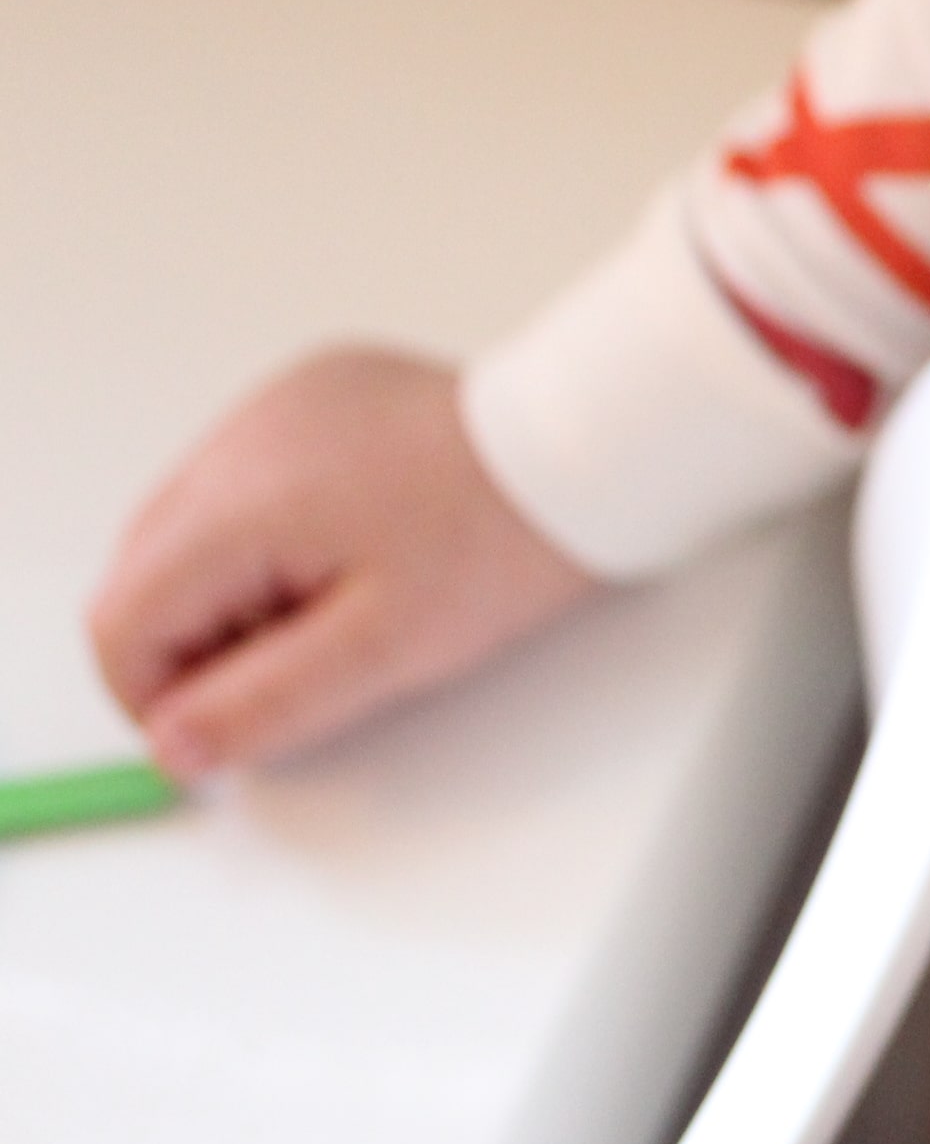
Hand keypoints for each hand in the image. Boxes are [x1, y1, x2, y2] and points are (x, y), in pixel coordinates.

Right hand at [85, 346, 596, 776]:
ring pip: (191, 528)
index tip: (222, 732)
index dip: (156, 696)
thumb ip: (267, 703)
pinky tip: (358, 549)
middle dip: (198, 640)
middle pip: (145, 570)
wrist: (593, 446)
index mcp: (242, 500)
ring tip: (345, 602)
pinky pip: (249, 481)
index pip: (122, 617)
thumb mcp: (389, 648)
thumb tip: (177, 746)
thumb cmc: (510, 534)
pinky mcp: (316, 397)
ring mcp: (277, 409)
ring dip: (235, 588)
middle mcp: (243, 438)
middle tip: (301, 666)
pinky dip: (272, 534)